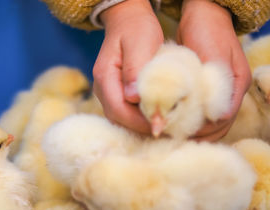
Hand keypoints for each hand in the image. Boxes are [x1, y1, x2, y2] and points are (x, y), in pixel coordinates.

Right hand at [93, 0, 163, 133]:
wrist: (127, 20)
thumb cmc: (136, 28)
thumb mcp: (140, 43)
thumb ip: (135, 69)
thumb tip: (133, 98)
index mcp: (105, 76)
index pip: (119, 109)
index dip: (139, 122)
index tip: (161, 125)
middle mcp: (102, 88)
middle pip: (118, 118)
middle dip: (141, 127)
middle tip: (167, 130)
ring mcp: (107, 92)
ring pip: (121, 118)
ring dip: (141, 125)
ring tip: (164, 126)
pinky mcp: (116, 93)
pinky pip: (125, 112)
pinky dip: (140, 118)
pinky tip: (156, 117)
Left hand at [177, 0, 251, 141]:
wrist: (202, 13)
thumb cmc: (207, 30)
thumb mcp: (213, 54)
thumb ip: (218, 83)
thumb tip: (221, 116)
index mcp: (238, 85)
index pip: (224, 119)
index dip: (203, 130)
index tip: (180, 131)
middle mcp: (231, 93)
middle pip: (218, 126)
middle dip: (197, 135)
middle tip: (173, 138)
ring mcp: (221, 93)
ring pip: (209, 124)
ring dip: (192, 131)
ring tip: (171, 135)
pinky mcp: (207, 91)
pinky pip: (200, 113)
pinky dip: (188, 121)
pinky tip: (173, 123)